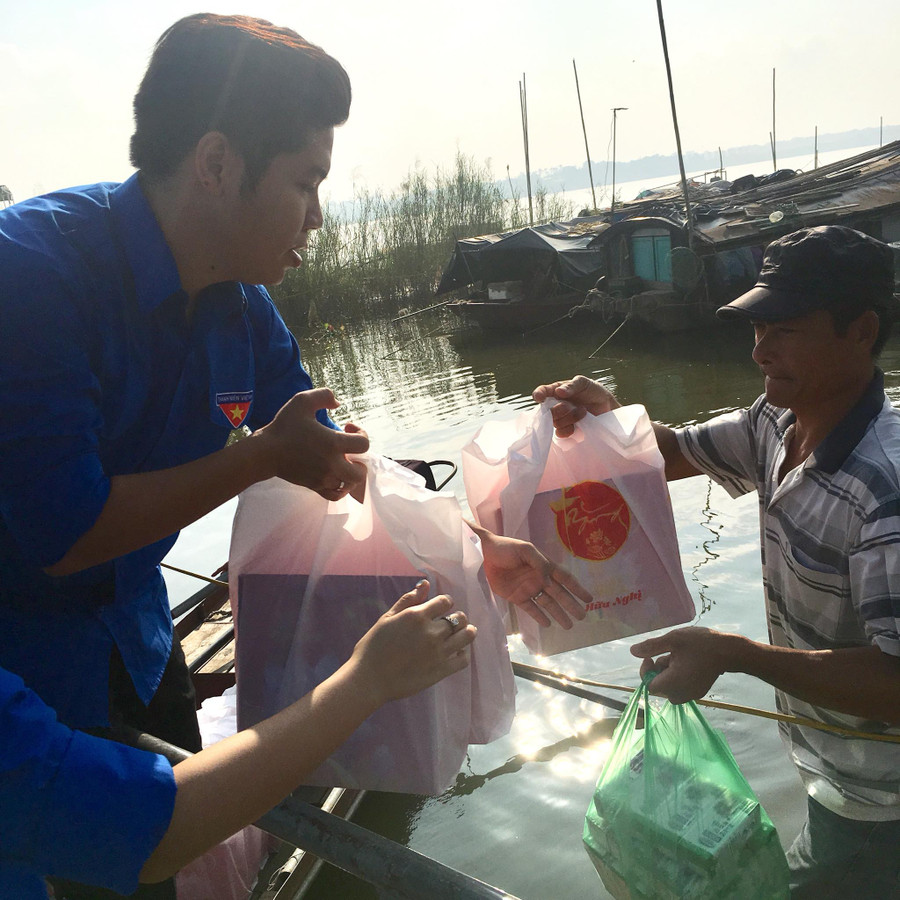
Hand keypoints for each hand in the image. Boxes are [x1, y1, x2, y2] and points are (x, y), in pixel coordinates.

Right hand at [252, 388, 368, 498]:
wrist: (265, 452)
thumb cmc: (284, 426)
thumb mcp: (302, 401)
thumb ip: (324, 395)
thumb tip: (338, 403)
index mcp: (332, 443)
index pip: (363, 445)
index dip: (361, 433)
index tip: (347, 427)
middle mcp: (331, 464)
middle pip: (360, 472)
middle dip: (360, 460)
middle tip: (348, 451)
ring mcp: (324, 478)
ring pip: (349, 484)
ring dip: (350, 473)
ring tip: (342, 463)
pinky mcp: (315, 486)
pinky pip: (336, 495)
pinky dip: (340, 488)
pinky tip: (335, 476)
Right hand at [352, 580, 475, 703]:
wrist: (369, 679)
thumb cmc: (373, 646)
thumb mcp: (387, 618)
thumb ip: (408, 600)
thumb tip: (425, 583)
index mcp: (417, 616)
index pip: (445, 602)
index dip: (445, 603)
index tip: (441, 608)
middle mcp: (431, 632)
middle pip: (459, 618)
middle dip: (456, 617)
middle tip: (450, 622)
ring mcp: (438, 653)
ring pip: (467, 636)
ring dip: (467, 632)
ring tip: (462, 633)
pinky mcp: (440, 671)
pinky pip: (463, 660)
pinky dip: (463, 654)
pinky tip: (456, 652)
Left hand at [475, 527, 589, 628]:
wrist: (485, 553)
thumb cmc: (507, 547)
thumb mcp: (525, 550)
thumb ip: (539, 564)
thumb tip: (549, 582)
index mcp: (544, 566)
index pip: (564, 578)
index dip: (577, 588)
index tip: (589, 599)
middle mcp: (539, 579)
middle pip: (559, 594)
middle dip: (571, 605)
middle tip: (582, 617)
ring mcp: (529, 589)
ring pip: (547, 604)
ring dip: (558, 614)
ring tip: (569, 625)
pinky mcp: (517, 597)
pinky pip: (531, 608)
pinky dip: (539, 616)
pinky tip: (548, 624)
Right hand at [532, 375, 620, 437]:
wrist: (606, 407)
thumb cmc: (593, 391)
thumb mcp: (584, 383)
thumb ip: (572, 386)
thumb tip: (558, 392)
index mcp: (556, 391)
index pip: (542, 392)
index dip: (538, 395)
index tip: (539, 398)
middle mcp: (555, 405)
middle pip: (547, 411)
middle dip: (559, 410)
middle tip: (570, 406)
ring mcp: (561, 418)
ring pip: (555, 423)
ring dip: (570, 418)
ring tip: (583, 411)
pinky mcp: (567, 430)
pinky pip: (561, 433)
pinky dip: (570, 429)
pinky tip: (580, 424)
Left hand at [630, 626, 733, 704]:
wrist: (729, 650)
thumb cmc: (700, 643)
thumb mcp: (673, 639)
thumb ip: (651, 646)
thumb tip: (633, 651)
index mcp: (674, 683)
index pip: (650, 686)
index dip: (646, 671)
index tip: (651, 656)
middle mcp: (682, 694)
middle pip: (659, 687)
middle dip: (658, 671)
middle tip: (668, 654)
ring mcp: (692, 695)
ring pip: (669, 687)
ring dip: (668, 672)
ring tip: (678, 656)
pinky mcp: (698, 692)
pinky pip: (680, 687)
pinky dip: (678, 676)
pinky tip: (687, 662)